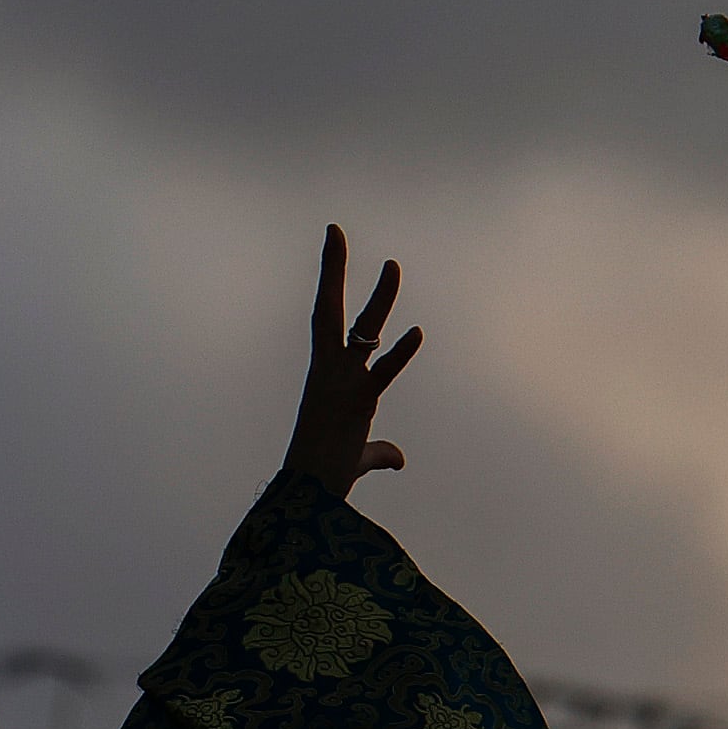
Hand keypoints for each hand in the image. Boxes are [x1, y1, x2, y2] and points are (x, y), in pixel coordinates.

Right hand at [283, 225, 421, 497]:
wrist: (309, 495)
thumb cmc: (324, 476)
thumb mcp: (357, 456)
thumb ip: (379, 451)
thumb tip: (397, 458)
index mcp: (327, 375)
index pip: (327, 321)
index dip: (330, 284)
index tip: (330, 251)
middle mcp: (330, 372)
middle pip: (333, 311)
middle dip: (334, 271)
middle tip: (336, 233)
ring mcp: (342, 384)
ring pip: (360, 331)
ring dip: (380, 298)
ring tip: (393, 265)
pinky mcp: (357, 404)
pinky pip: (381, 373)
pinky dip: (399, 354)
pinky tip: (418, 331)